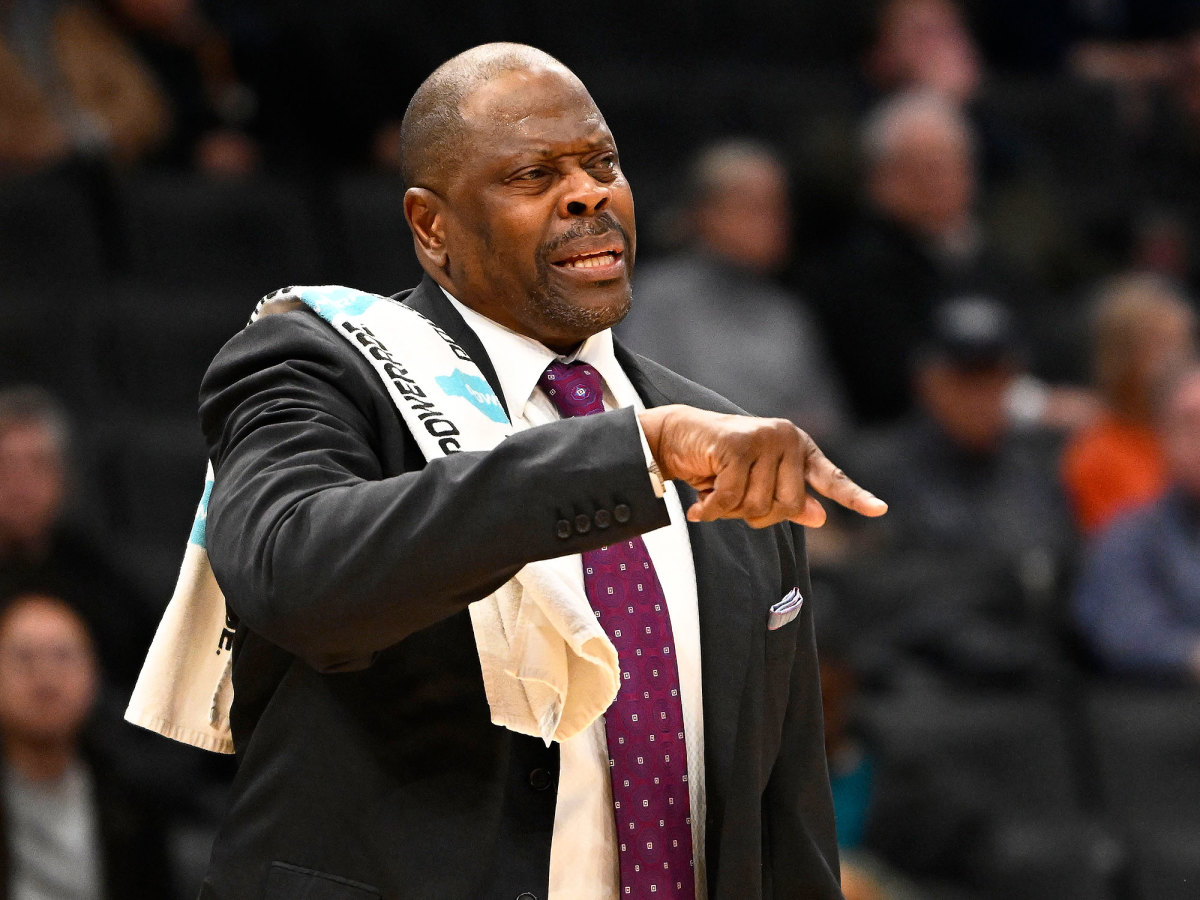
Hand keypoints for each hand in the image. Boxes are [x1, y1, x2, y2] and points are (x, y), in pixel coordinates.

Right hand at [638, 405, 886, 528]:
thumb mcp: (756, 485)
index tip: (880, 510)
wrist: (677, 437)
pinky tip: (700, 505)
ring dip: (729, 510)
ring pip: (757, 505)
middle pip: (787, 506)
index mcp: (798, 448)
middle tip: (731, 500)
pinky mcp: (738, 445)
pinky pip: (732, 498)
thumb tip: (821, 516)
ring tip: (715, 490)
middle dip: (755, 514)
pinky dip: (712, 510)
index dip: (855, 497)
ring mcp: (763, 439)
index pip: (832, 477)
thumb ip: (788, 500)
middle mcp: (786, 438)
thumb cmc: (719, 464)